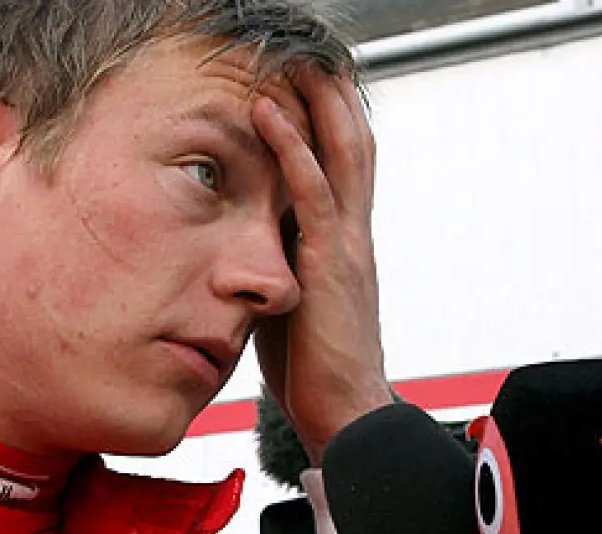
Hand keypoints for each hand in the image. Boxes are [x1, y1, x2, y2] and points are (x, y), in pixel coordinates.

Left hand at [252, 66, 392, 464]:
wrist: (342, 410)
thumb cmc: (312, 361)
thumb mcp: (294, 298)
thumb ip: (281, 262)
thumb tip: (249, 241)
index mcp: (342, 242)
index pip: (344, 166)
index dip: (331, 122)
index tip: (308, 85)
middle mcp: (352, 234)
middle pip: (352, 146)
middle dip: (333, 97)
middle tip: (310, 55)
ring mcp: (345, 246)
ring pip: (342, 155)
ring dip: (317, 103)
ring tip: (294, 62)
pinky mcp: (329, 265)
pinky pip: (312, 193)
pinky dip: (292, 148)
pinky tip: (269, 114)